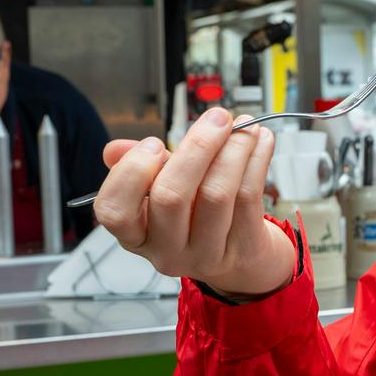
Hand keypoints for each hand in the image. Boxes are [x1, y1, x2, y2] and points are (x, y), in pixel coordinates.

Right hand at [97, 108, 296, 298]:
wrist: (240, 256)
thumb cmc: (194, 213)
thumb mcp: (161, 191)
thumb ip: (139, 166)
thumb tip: (114, 149)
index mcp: (136, 235)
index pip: (114, 211)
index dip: (131, 172)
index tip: (154, 143)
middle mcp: (166, 251)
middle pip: (171, 197)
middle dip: (197, 147)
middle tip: (217, 119)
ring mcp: (204, 255)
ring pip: (215, 194)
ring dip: (234, 149)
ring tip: (244, 125)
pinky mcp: (241, 249)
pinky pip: (248, 196)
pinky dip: (256, 160)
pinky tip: (260, 141)